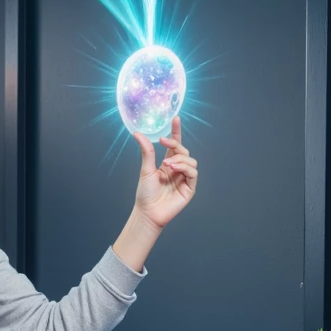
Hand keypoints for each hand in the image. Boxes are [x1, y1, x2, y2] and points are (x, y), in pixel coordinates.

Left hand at [132, 114, 197, 231]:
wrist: (148, 212)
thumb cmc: (145, 194)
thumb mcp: (146, 169)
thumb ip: (147, 151)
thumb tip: (138, 133)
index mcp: (168, 164)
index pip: (175, 145)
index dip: (177, 132)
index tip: (175, 118)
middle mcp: (178, 170)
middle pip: (184, 151)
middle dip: (176, 144)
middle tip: (163, 142)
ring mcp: (184, 179)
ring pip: (190, 161)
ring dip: (179, 158)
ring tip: (167, 164)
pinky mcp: (190, 188)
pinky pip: (193, 173)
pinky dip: (185, 168)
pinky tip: (174, 169)